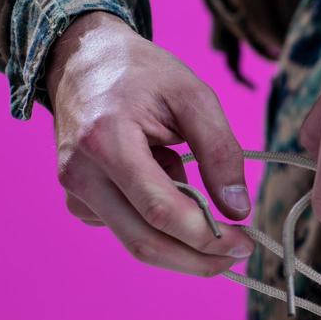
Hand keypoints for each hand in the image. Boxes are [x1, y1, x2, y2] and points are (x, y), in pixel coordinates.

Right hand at [47, 13, 253, 274]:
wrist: (83, 60)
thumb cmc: (142, 74)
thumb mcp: (194, 97)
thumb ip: (219, 152)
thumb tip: (238, 210)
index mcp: (106, 142)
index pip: (161, 212)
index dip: (208, 237)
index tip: (245, 242)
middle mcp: (81, 174)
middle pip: (145, 243)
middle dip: (199, 259)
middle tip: (240, 252)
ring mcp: (75, 191)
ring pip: (136, 242)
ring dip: (180, 233)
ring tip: (188, 176)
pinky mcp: (79, 200)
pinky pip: (128, 228)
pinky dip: (159, 219)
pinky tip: (162, 177)